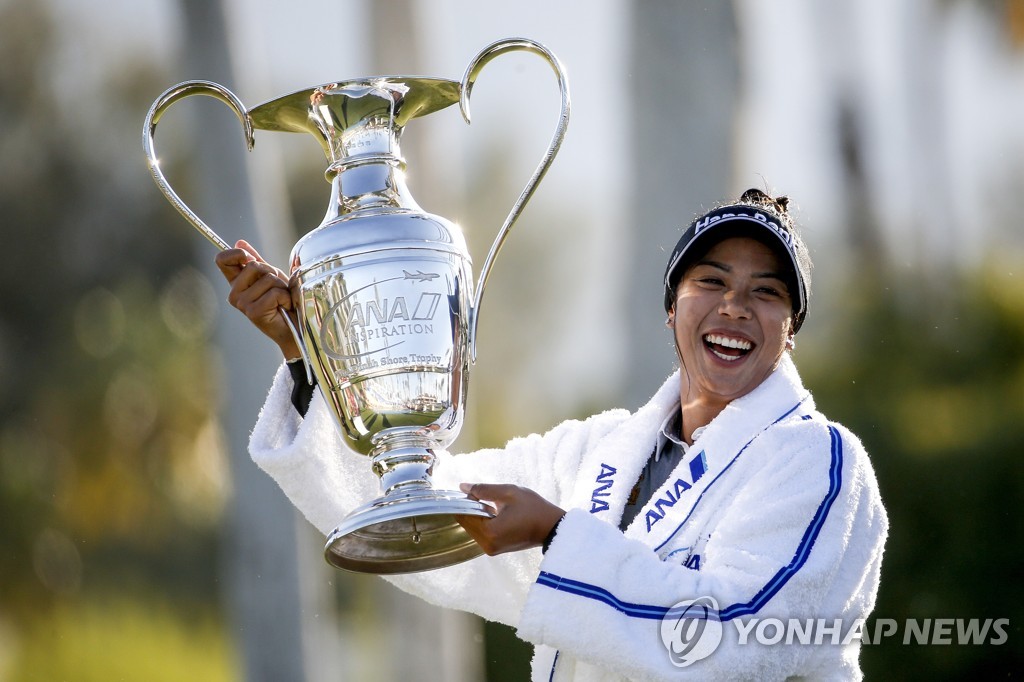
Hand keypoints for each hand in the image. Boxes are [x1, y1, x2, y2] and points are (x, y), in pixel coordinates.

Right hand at [214, 239, 300, 359]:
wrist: (295, 327)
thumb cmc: (283, 302)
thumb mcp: (271, 277)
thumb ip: (257, 261)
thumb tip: (239, 241)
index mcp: (236, 283)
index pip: (222, 260)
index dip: (236, 253)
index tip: (249, 257)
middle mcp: (234, 294)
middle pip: (253, 265)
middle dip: (272, 273)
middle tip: (278, 288)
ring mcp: (242, 304)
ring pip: (267, 279)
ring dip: (282, 287)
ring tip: (282, 300)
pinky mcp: (253, 312)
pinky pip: (275, 292)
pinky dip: (286, 298)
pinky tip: (284, 308)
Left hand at [456, 483, 565, 555]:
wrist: (551, 527)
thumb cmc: (533, 509)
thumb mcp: (509, 493)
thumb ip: (484, 489)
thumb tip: (463, 487)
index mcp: (489, 531)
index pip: (464, 514)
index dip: (466, 500)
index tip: (476, 491)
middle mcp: (486, 544)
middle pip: (466, 523)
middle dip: (471, 508)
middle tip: (485, 496)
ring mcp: (491, 549)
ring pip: (472, 528)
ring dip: (477, 515)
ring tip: (493, 505)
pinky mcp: (495, 550)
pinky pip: (481, 533)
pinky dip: (483, 522)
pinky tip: (495, 514)